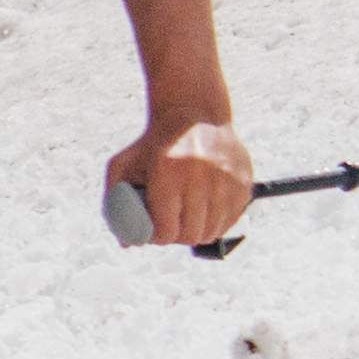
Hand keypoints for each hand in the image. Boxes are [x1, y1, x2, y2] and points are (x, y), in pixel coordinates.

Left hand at [112, 114, 254, 250]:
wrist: (192, 113)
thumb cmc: (151, 146)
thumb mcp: (122, 166)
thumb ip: (115, 204)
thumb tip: (126, 244)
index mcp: (167, 171)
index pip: (166, 229)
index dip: (158, 239)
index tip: (153, 233)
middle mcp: (200, 174)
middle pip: (191, 234)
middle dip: (177, 238)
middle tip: (170, 229)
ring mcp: (226, 177)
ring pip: (213, 230)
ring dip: (198, 232)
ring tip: (187, 221)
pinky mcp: (243, 179)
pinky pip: (232, 218)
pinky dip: (218, 222)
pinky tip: (204, 212)